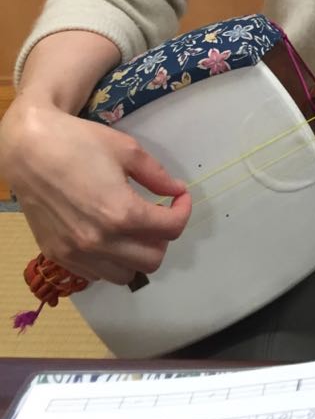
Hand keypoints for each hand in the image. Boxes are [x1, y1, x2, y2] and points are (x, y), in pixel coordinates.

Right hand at [0, 98, 190, 284]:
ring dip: (137, 254)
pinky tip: (107, 235)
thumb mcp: (127, 150)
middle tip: (157, 214)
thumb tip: (176, 190)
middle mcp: (100, 241)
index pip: (171, 229)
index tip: (179, 197)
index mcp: (122, 213)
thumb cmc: (79, 143)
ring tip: (132, 228)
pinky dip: (110, 261)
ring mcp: (77, 253)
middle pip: (152, 260)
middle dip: (163, 237)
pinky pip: (96, 274)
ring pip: (125, 275)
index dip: (183, 211)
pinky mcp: (58, 256)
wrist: (28, 151)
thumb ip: (157, 175)